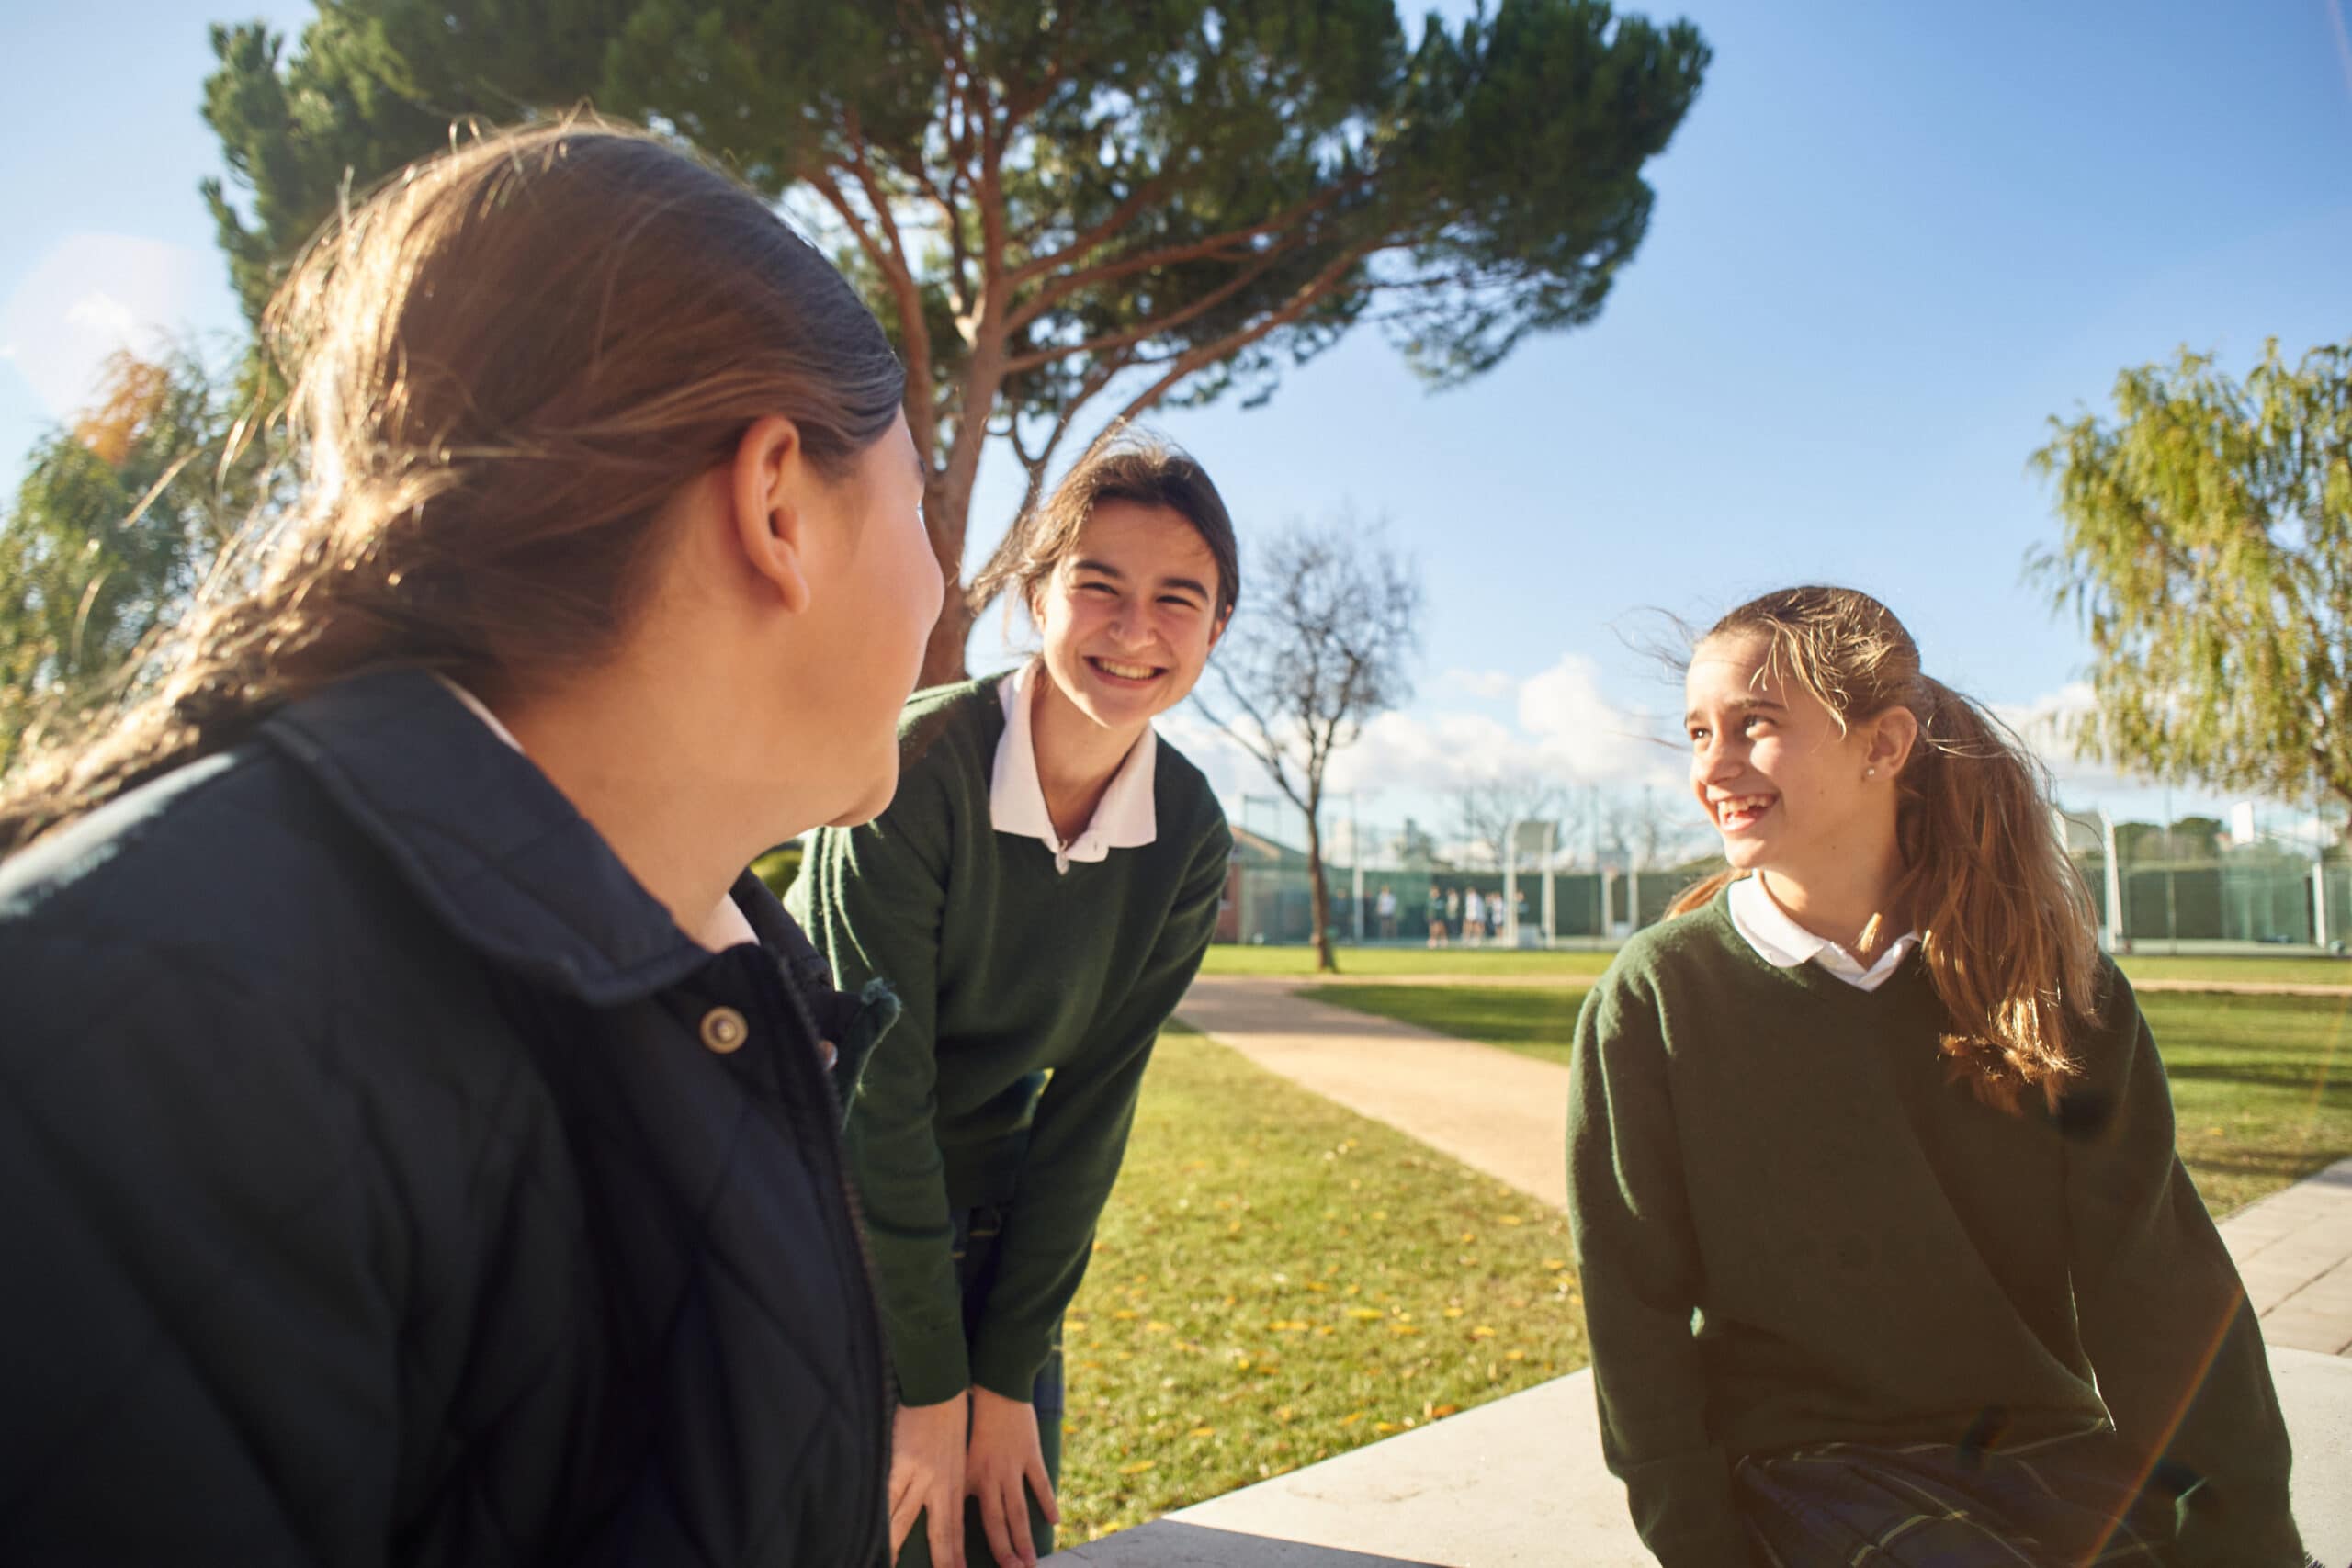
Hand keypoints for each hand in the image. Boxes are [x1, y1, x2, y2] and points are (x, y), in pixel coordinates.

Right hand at [890, 1396, 968, 1567]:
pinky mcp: (900, 1463)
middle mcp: (940, 1487)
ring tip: (888, 1566)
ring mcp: (919, 1477)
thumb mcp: (956, 1457)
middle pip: (939, 1536)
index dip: (954, 1558)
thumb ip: (946, 1485)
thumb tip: (935, 1507)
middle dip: (941, 1562)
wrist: (940, 1387)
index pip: (954, 1532)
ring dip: (894, 1549)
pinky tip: (870, 1533)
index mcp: (955, 1486)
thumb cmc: (949, 1420)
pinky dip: (877, 1517)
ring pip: (904, 1522)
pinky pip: (885, 1497)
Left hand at [965, 1384, 1059, 1567]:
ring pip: (1019, 1511)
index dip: (972, 1546)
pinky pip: (1040, 1483)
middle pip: (998, 1524)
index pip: (971, 1520)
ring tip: (1031, 1562)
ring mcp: (1012, 1467)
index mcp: (970, 1478)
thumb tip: (945, 1507)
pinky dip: (1047, 1502)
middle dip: (1006, 1553)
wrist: (992, 1387)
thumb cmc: (969, 1417)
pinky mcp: (1030, 1454)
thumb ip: (957, 1480)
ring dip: (1025, 1538)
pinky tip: (1055, 1521)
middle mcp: (990, 1477)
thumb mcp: (956, 1451)